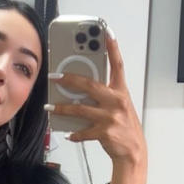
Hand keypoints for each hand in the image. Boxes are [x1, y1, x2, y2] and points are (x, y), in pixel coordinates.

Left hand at [49, 33, 145, 166]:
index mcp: (121, 91)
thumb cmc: (125, 126)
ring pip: (80, 109)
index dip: (112, 48)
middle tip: (54, 76)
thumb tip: (81, 87)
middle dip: (69, 79)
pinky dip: (74, 133)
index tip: (106, 32)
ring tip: (50, 107)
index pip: (117, 65)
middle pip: (89, 85)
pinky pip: (82, 131)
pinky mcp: (104, 132)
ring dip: (62, 108)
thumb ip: (105, 94)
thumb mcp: (120, 105)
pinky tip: (68, 133)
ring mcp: (110, 117)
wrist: (133, 151)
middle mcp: (116, 101)